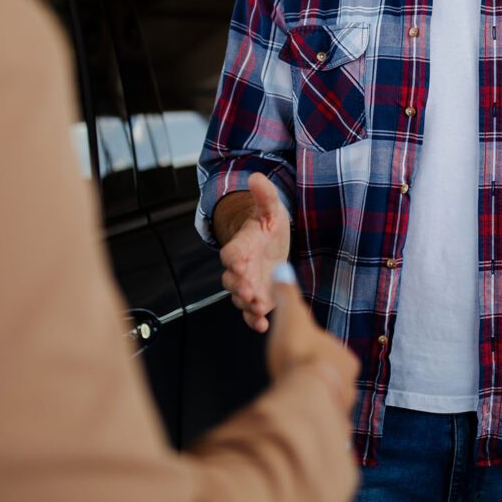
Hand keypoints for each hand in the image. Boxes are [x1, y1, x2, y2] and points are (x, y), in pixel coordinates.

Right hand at [218, 173, 290, 331]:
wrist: (270, 244)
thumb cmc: (267, 226)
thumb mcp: (270, 209)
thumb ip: (265, 195)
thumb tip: (256, 176)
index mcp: (241, 245)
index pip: (231, 253)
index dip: (234, 259)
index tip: (240, 264)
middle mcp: (240, 267)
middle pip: (232, 280)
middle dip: (240, 287)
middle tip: (250, 292)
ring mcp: (247, 284)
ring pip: (240, 298)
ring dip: (248, 305)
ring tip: (259, 309)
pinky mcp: (257, 297)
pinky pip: (250, 311)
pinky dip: (254, 320)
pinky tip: (263, 325)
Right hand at [267, 279, 358, 413]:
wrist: (306, 394)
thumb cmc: (298, 355)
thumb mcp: (291, 317)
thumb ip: (286, 296)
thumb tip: (282, 270)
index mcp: (344, 357)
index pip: (327, 352)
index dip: (310, 352)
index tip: (297, 355)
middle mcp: (348, 383)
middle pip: (330, 379)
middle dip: (314, 380)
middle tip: (294, 380)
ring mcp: (341, 407)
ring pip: (328, 403)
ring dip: (315, 402)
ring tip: (297, 402)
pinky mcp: (331, 428)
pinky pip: (323, 425)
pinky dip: (313, 422)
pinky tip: (302, 422)